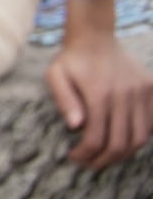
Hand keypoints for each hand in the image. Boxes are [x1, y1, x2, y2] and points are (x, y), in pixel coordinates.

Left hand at [46, 8, 152, 169]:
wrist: (94, 34)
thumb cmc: (71, 58)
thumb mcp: (55, 74)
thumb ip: (64, 99)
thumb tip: (75, 126)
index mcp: (99, 93)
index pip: (97, 137)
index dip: (86, 154)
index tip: (75, 158)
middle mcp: (124, 94)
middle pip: (120, 143)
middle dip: (104, 160)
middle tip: (90, 164)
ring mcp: (141, 91)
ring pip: (140, 137)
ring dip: (124, 153)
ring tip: (107, 157)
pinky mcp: (150, 88)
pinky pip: (150, 123)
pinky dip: (139, 137)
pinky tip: (123, 140)